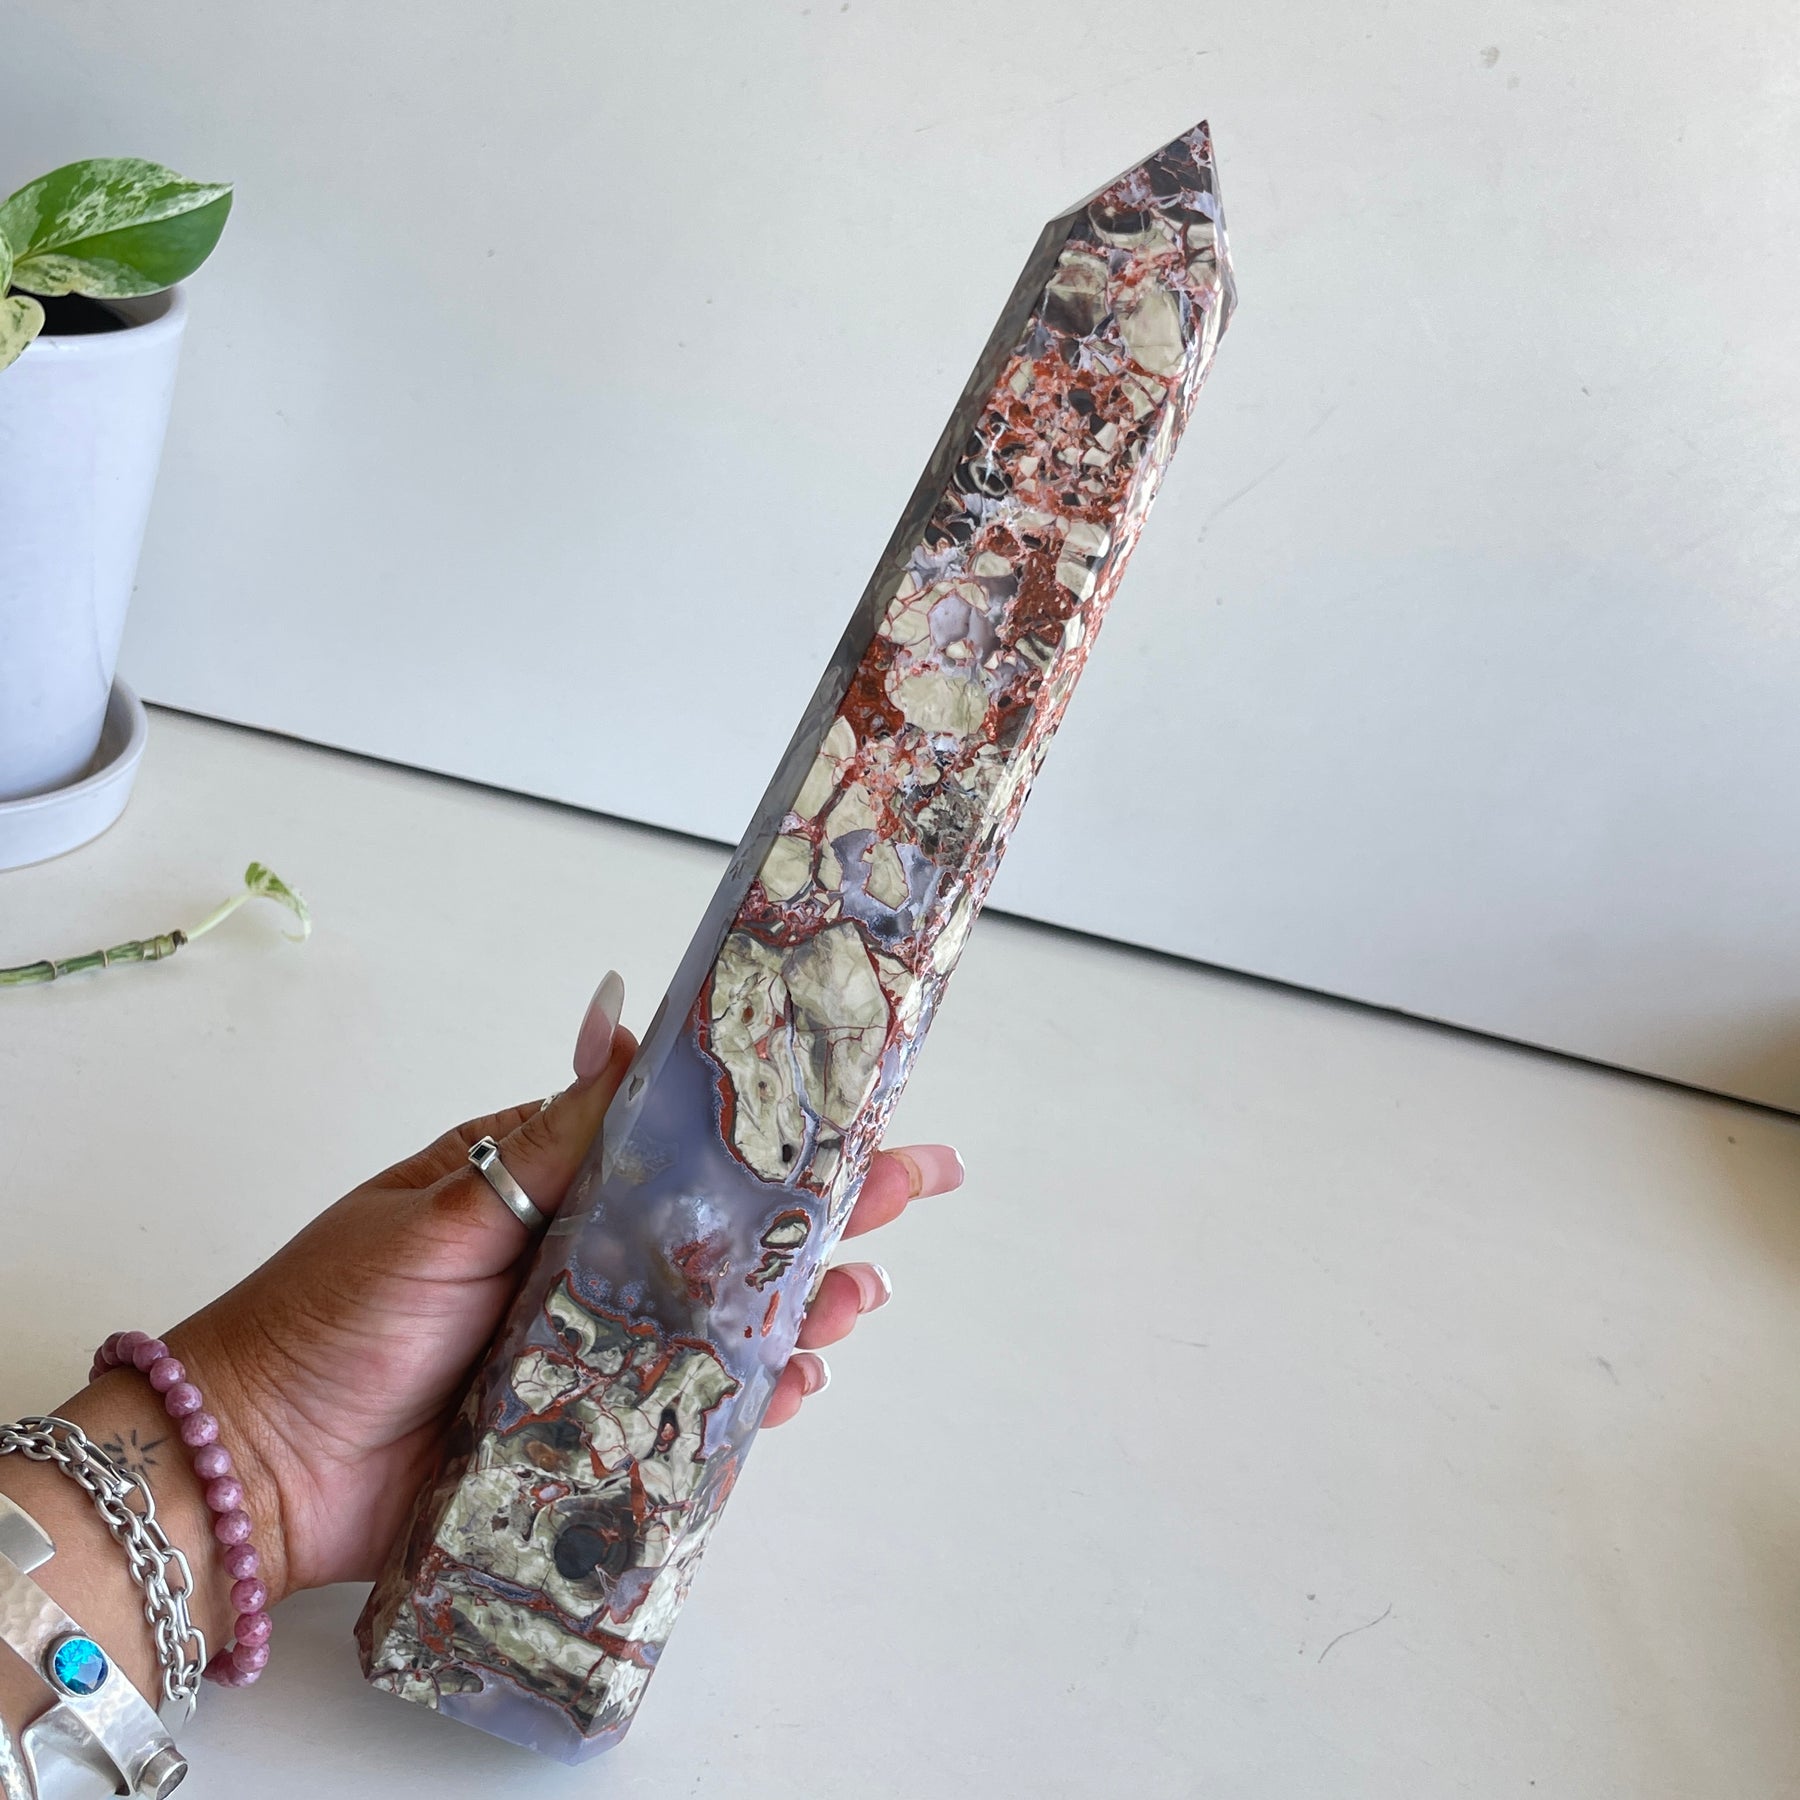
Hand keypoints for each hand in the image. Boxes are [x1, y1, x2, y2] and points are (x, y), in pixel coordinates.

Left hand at [161, 973, 964, 1622]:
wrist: (254, 1465)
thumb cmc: (331, 1315)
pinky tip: (796, 1383)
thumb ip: (553, 1136)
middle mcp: (585, 1262)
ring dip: (801, 1303)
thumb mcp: (444, 1204)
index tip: (855, 1090)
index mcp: (551, 1187)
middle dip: (823, 1205)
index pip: (682, 1140)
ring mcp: (593, 1348)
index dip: (768, 1118)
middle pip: (726, 1228)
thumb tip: (629, 1023)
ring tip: (861, 1294)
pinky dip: (749, 1399)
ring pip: (724, 1319)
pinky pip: (689, 1412)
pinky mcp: (590, 1431)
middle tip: (914, 1181)